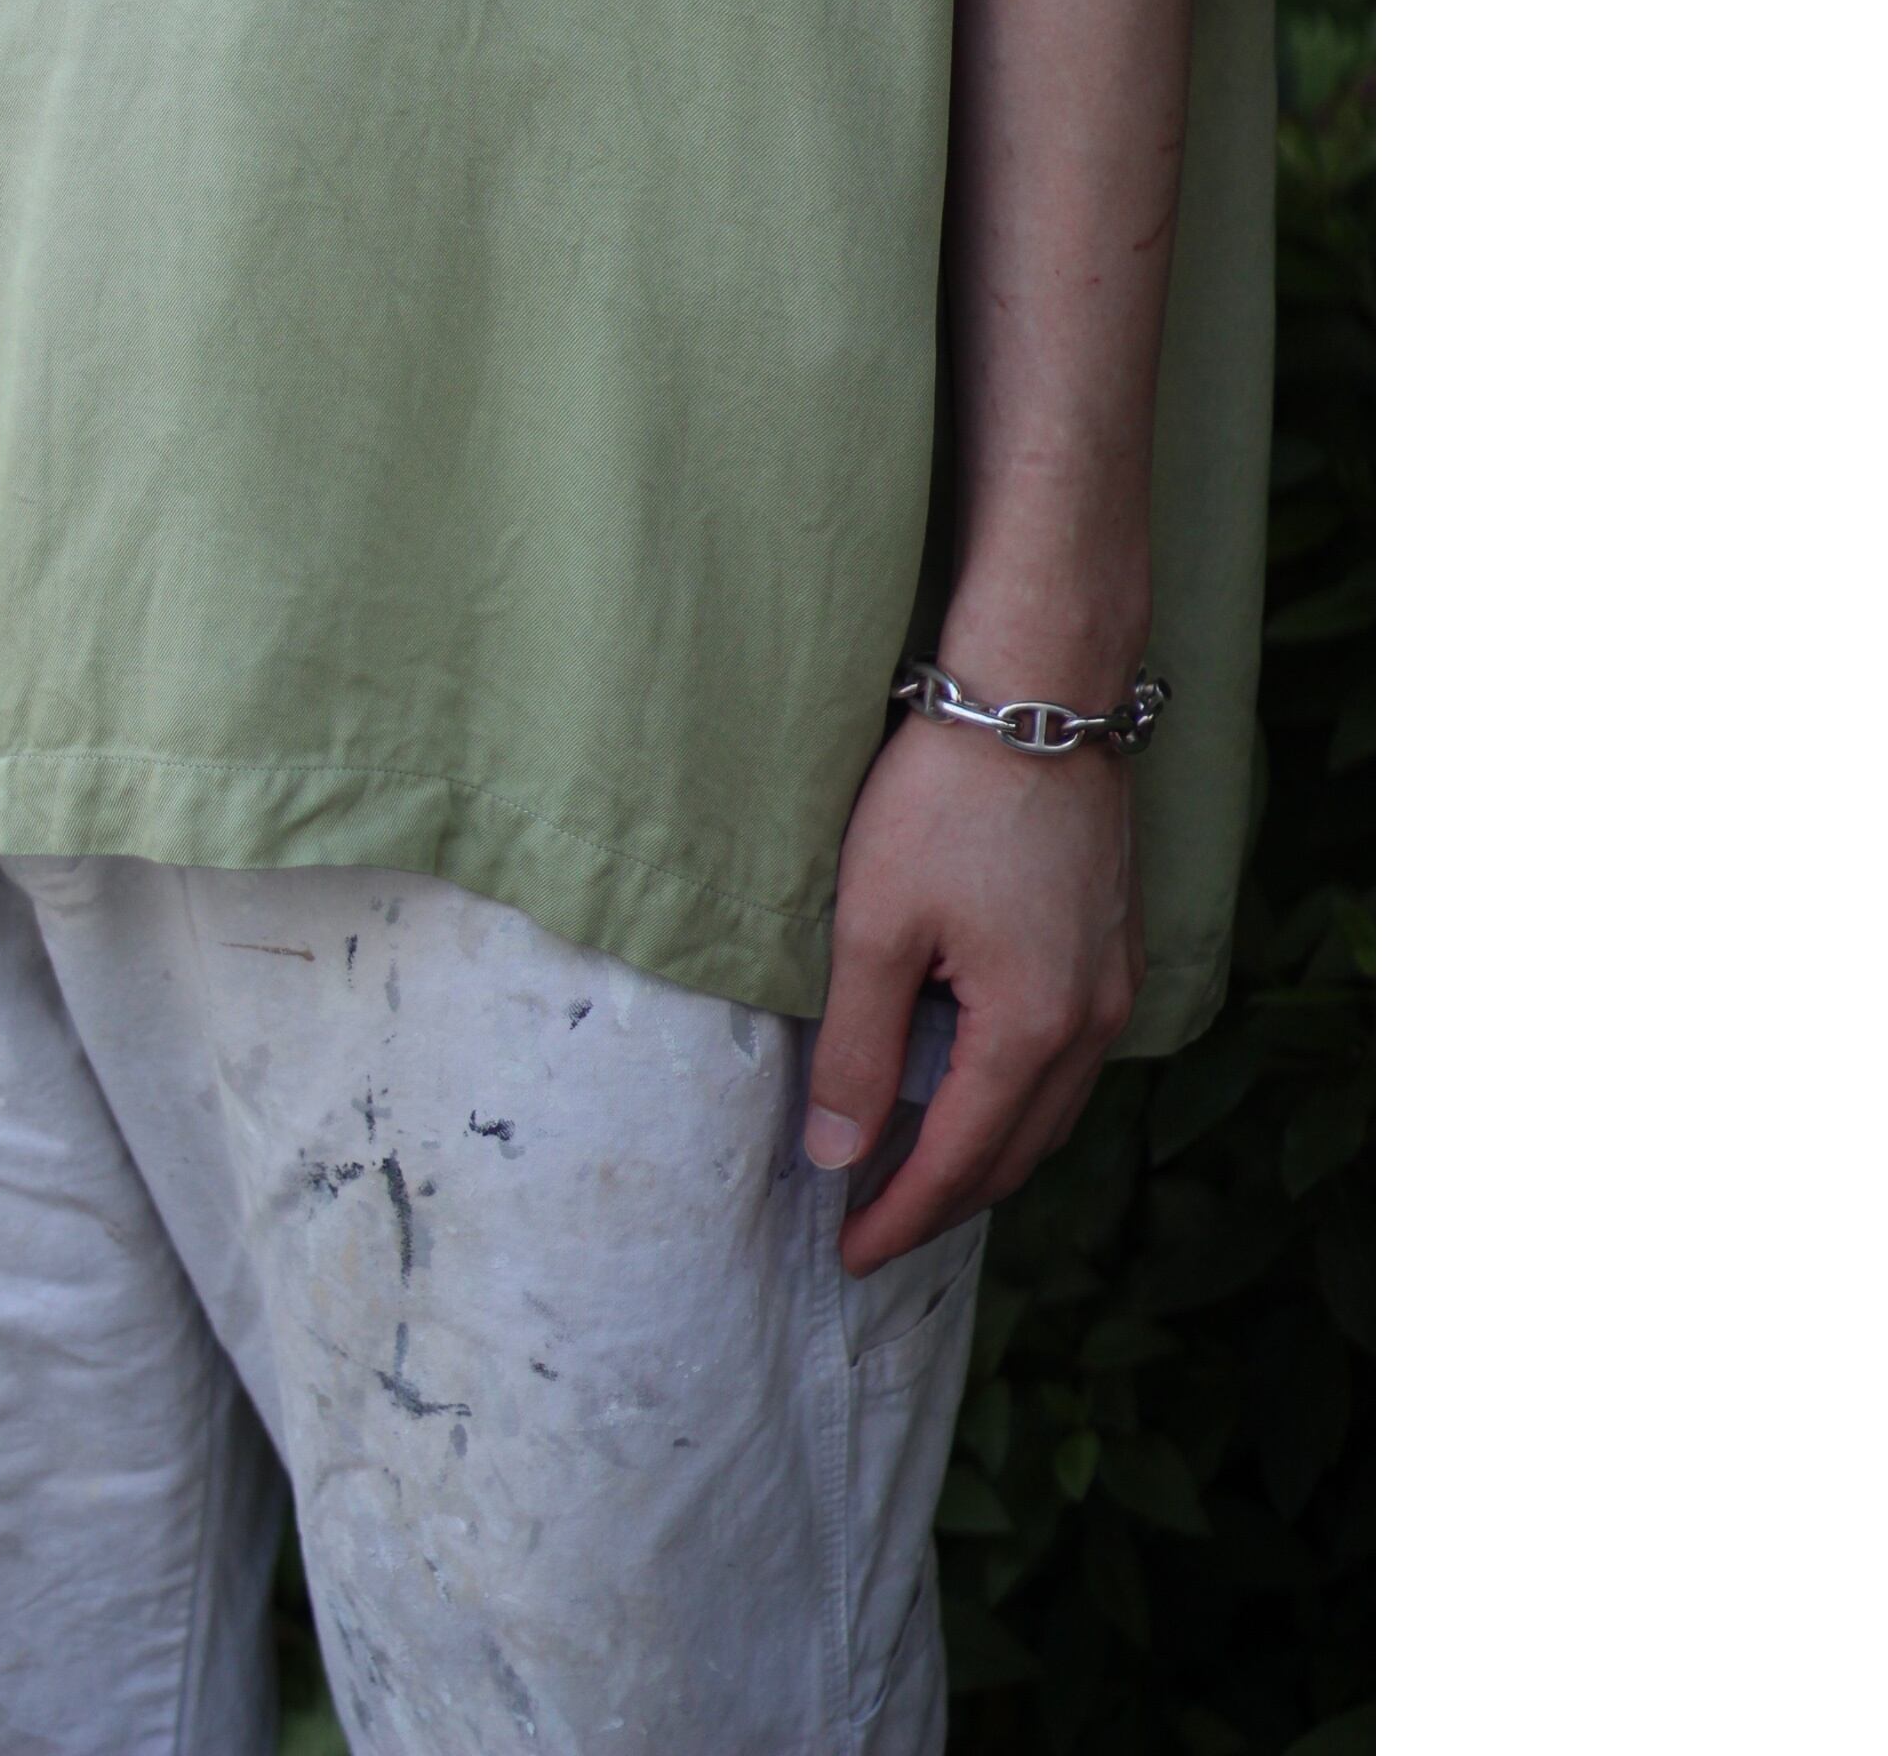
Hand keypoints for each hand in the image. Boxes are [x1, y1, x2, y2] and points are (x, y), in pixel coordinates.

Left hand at [802, 707, 1141, 1274]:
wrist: (1038, 693)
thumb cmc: (946, 797)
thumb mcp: (874, 925)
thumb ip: (856, 1049)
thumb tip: (834, 1154)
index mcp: (1030, 1030)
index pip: (958, 1163)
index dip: (898, 1218)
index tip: (847, 1254)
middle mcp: (1092, 1021)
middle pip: (1017, 1153)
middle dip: (944, 1202)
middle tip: (873, 1227)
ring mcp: (1114, 982)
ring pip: (1052, 1110)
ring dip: (986, 1152)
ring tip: (914, 1172)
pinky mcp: (1114, 943)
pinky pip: (1071, 1059)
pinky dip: (1020, 1097)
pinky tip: (975, 1085)